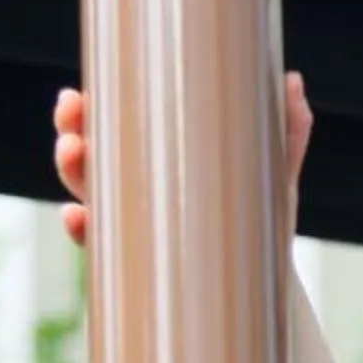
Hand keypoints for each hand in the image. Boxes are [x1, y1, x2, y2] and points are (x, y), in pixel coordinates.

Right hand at [53, 71, 313, 248]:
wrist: (265, 282)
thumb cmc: (263, 219)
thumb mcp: (277, 173)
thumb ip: (286, 130)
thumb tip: (292, 80)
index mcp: (164, 162)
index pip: (117, 131)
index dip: (90, 113)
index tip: (76, 95)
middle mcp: (141, 192)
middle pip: (92, 157)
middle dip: (73, 131)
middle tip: (70, 108)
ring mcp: (138, 226)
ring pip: (91, 194)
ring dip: (73, 170)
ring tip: (72, 150)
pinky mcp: (141, 260)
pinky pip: (102, 245)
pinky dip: (84, 230)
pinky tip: (77, 216)